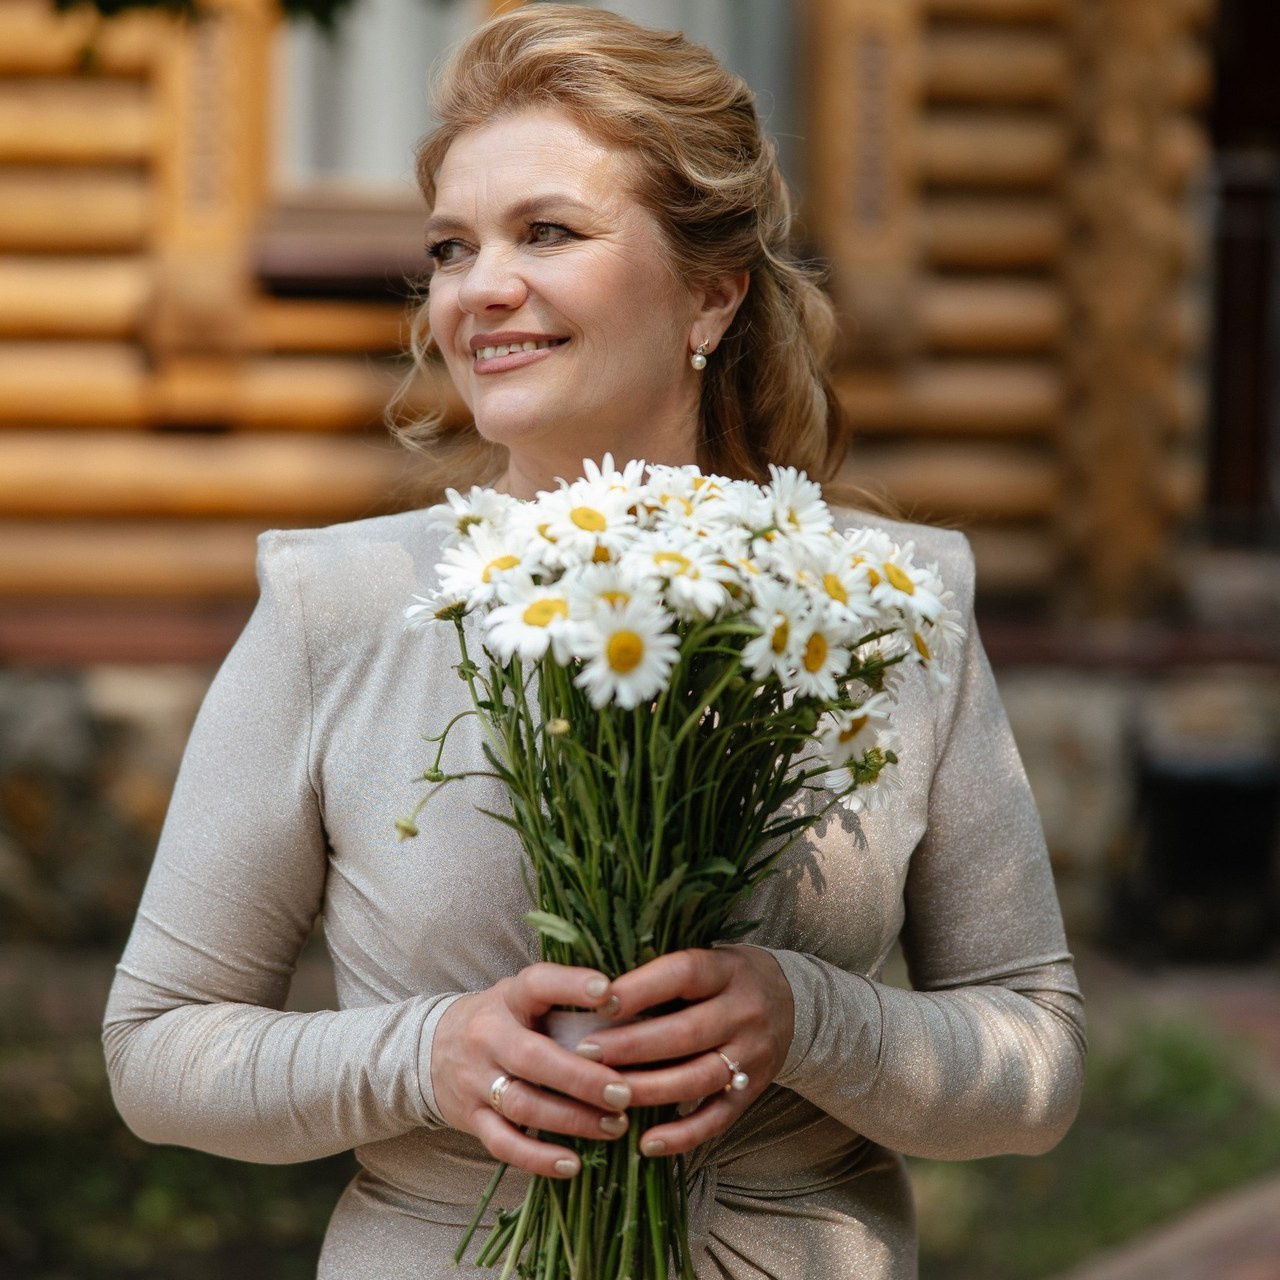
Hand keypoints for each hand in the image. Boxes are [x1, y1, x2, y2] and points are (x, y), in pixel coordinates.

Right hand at [430, 964, 634, 1178]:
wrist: (431, 1049)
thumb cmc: (502, 1020)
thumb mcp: (525, 999)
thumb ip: (566, 1005)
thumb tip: (633, 1010)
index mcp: (509, 998)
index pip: (538, 985)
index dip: (571, 986)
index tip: (609, 991)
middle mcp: (487, 1036)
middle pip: (533, 1058)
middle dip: (582, 1078)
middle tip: (624, 1091)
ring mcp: (475, 1080)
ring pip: (523, 1105)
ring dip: (572, 1120)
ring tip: (615, 1126)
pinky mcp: (470, 1118)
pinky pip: (503, 1143)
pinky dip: (538, 1158)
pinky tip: (573, 1164)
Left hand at [578, 945, 793, 1157]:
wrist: (791, 1001)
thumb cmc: (726, 977)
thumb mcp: (706, 958)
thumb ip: (665, 974)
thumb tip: (597, 990)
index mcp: (727, 971)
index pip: (684, 974)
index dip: (642, 988)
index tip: (601, 1000)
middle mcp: (744, 1012)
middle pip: (686, 1033)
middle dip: (633, 1045)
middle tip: (587, 1052)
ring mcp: (751, 1056)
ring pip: (697, 1079)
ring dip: (649, 1090)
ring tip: (605, 1095)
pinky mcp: (753, 1092)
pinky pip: (717, 1119)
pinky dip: (682, 1135)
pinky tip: (646, 1143)